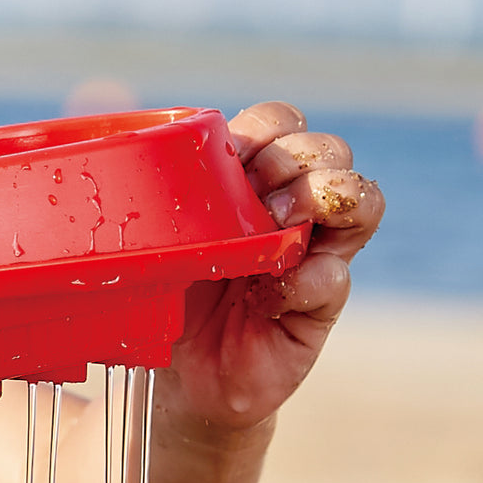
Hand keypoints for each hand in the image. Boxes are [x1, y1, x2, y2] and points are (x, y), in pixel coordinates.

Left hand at [166, 101, 383, 429]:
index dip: (268, 129)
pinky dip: (306, 278)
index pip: (284, 125)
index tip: (231, 155)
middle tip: (256, 192)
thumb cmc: (164, 293)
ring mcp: (314, 256)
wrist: (172, 376)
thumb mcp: (155, 234)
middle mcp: (293, 211)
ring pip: (362, 201)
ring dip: (324, 198)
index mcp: (253, 180)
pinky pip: (334, 278)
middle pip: (332, 152)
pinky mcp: (318, 311)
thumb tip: (121, 106)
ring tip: (282, 224)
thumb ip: (158, 186)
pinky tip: (271, 293)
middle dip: (295, 159)